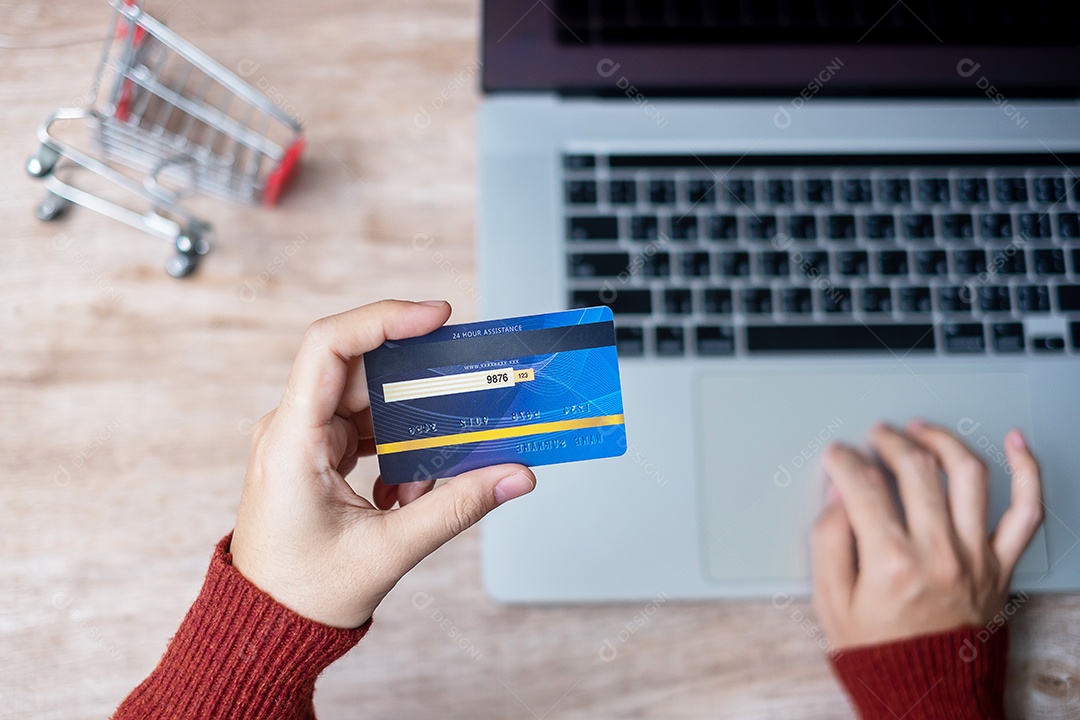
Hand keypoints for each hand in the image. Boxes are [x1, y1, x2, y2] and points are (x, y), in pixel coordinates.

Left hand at [230, 300, 536, 628]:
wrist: (264, 629)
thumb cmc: (301, 594)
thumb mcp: (388, 551)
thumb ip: (456, 507)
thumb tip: (514, 475)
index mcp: (292, 441)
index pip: (331, 347)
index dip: (385, 320)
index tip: (437, 316)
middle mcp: (292, 430)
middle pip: (363, 372)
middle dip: (422, 379)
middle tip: (472, 382)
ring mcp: (303, 441)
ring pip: (371, 403)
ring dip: (415, 426)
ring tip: (447, 454)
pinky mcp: (317, 456)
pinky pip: (368, 431)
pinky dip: (401, 450)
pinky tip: (415, 487)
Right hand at [811, 421, 1042, 649]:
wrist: (929, 696)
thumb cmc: (880, 651)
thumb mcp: (831, 602)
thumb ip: (828, 541)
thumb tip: (836, 495)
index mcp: (891, 563)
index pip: (862, 486)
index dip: (843, 460)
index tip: (836, 455)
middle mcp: (939, 553)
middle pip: (916, 469)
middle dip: (889, 441)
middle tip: (875, 437)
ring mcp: (976, 556)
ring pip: (968, 474)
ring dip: (942, 441)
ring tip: (921, 431)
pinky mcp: (1001, 565)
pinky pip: (1027, 511)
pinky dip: (1028, 471)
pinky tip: (1017, 444)